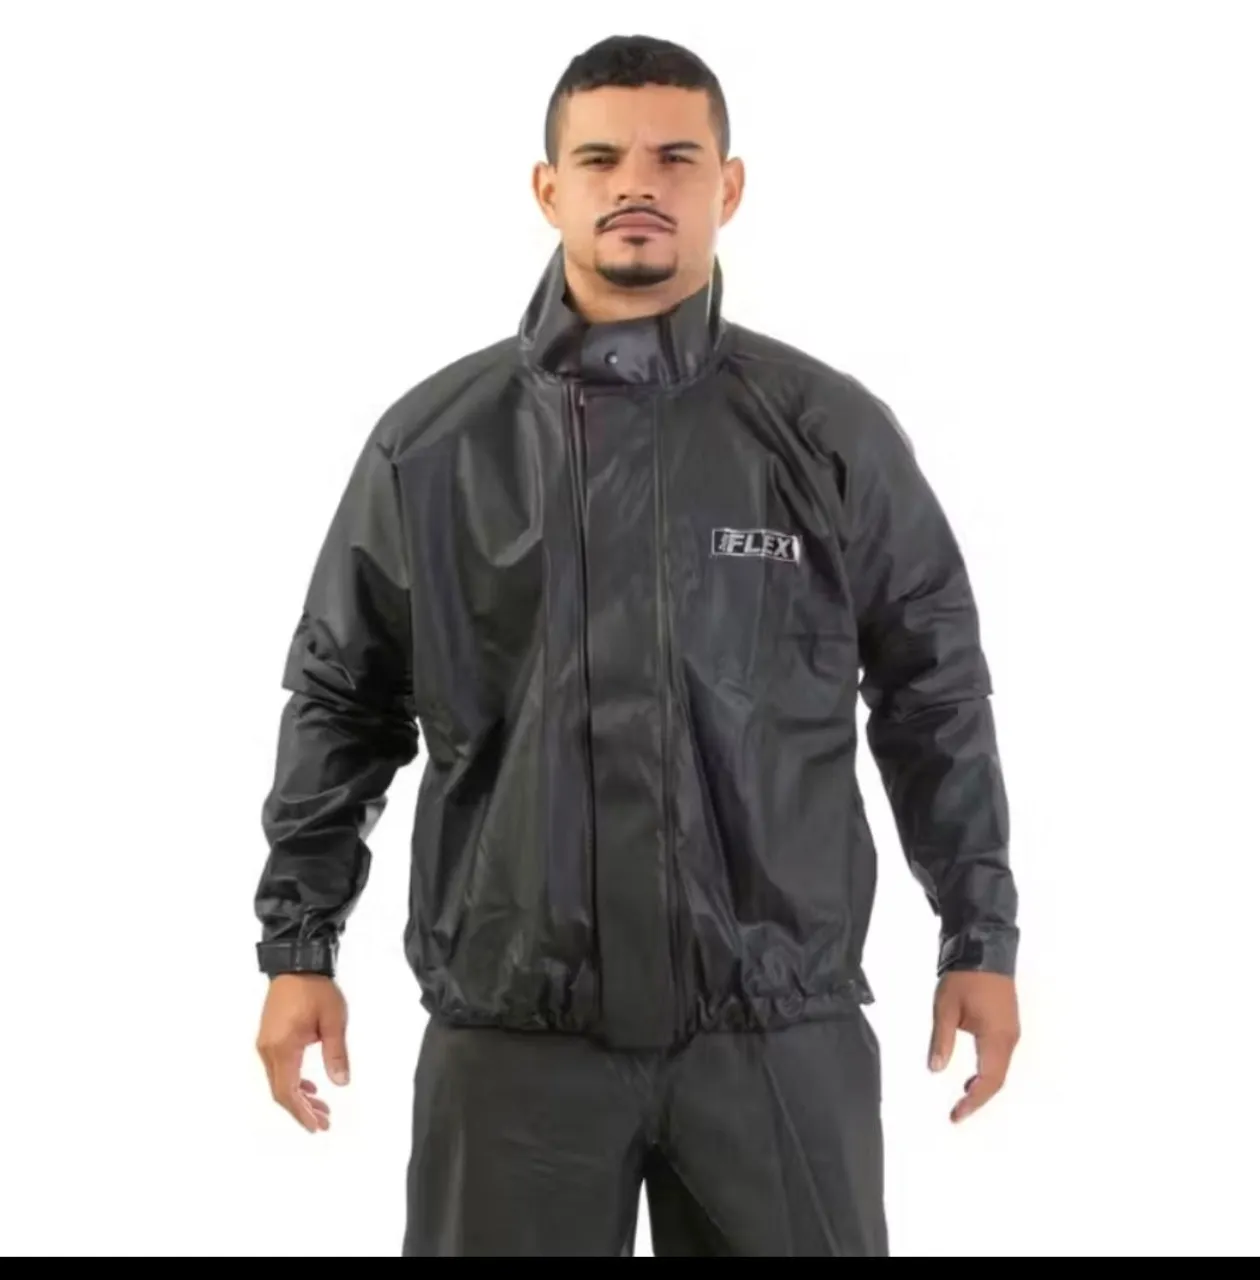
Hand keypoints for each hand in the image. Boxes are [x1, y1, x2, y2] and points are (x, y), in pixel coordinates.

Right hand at [256, 974, 349, 1132]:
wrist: (296, 963)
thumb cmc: (315, 988)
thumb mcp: (333, 1020)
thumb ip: (336, 1053)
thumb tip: (340, 1082)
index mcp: (282, 1047)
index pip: (287, 1092)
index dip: (301, 1113)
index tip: (316, 1126)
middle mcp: (268, 1049)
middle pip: (281, 1091)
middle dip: (302, 1109)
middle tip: (324, 1121)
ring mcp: (266, 1044)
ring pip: (279, 1081)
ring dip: (299, 1096)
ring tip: (321, 1107)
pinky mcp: (269, 1038)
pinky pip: (278, 1069)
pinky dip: (293, 1081)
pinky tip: (309, 1085)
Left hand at [928, 970, 1019, 1122]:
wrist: (984, 950)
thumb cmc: (964, 978)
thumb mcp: (945, 1008)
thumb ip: (942, 1040)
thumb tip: (935, 1069)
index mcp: (996, 1037)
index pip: (988, 1080)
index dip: (973, 1101)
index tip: (956, 1114)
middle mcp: (1009, 1039)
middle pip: (998, 1079)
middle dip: (979, 1098)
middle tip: (958, 1111)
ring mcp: (1011, 1032)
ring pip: (1001, 1069)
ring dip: (984, 1085)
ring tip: (962, 1095)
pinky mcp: (1008, 1024)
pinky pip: (1000, 1056)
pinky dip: (988, 1070)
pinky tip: (972, 1072)